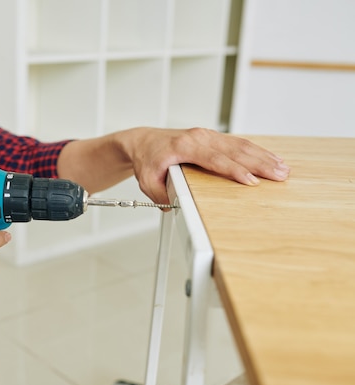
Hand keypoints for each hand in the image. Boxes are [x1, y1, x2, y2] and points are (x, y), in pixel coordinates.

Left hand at [124, 127, 290, 203]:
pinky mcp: (212, 138)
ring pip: (240, 145)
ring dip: (263, 156)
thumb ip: (160, 195)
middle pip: (235, 151)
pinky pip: (237, 143)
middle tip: (280, 175)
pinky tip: (270, 158)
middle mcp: (199, 138)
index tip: (251, 181)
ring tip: (282, 168)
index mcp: (185, 146)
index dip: (235, 171)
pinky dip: (256, 151)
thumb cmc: (147, 159)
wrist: (143, 141)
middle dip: (259, 163)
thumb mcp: (147, 180)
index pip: (215, 160)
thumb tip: (175, 207)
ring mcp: (207, 136)